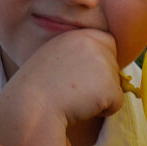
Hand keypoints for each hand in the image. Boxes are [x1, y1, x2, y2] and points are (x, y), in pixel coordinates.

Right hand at [1, 28, 124, 128]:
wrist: (29, 108)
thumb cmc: (37, 90)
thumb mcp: (53, 59)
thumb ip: (76, 54)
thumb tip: (103, 63)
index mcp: (77, 34)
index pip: (107, 42)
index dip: (96, 63)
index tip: (75, 75)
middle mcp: (91, 43)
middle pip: (113, 65)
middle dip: (99, 82)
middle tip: (70, 89)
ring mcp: (102, 63)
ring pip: (116, 85)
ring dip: (99, 97)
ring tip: (72, 97)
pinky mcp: (109, 85)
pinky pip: (117, 103)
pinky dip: (103, 111)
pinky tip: (79, 107)